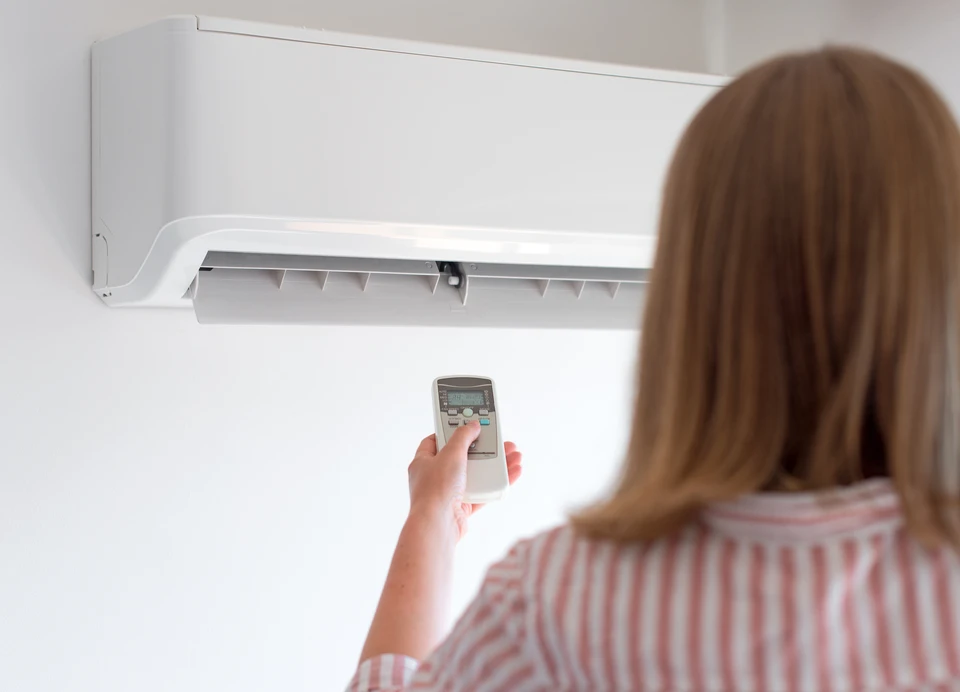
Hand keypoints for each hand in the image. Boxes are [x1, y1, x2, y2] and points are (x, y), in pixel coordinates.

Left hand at [407, 423, 522, 539]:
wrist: (438, 525)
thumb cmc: (436, 490)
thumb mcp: (451, 453)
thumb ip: (463, 436)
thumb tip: (472, 425)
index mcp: (424, 462)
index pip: (437, 440)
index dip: (452, 431)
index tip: (468, 425)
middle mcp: (434, 477)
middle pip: (462, 457)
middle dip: (484, 449)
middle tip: (500, 441)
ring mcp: (448, 493)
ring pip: (475, 474)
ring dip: (495, 465)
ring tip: (514, 456)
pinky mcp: (461, 508)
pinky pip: (482, 492)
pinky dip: (496, 483)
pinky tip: (510, 475)